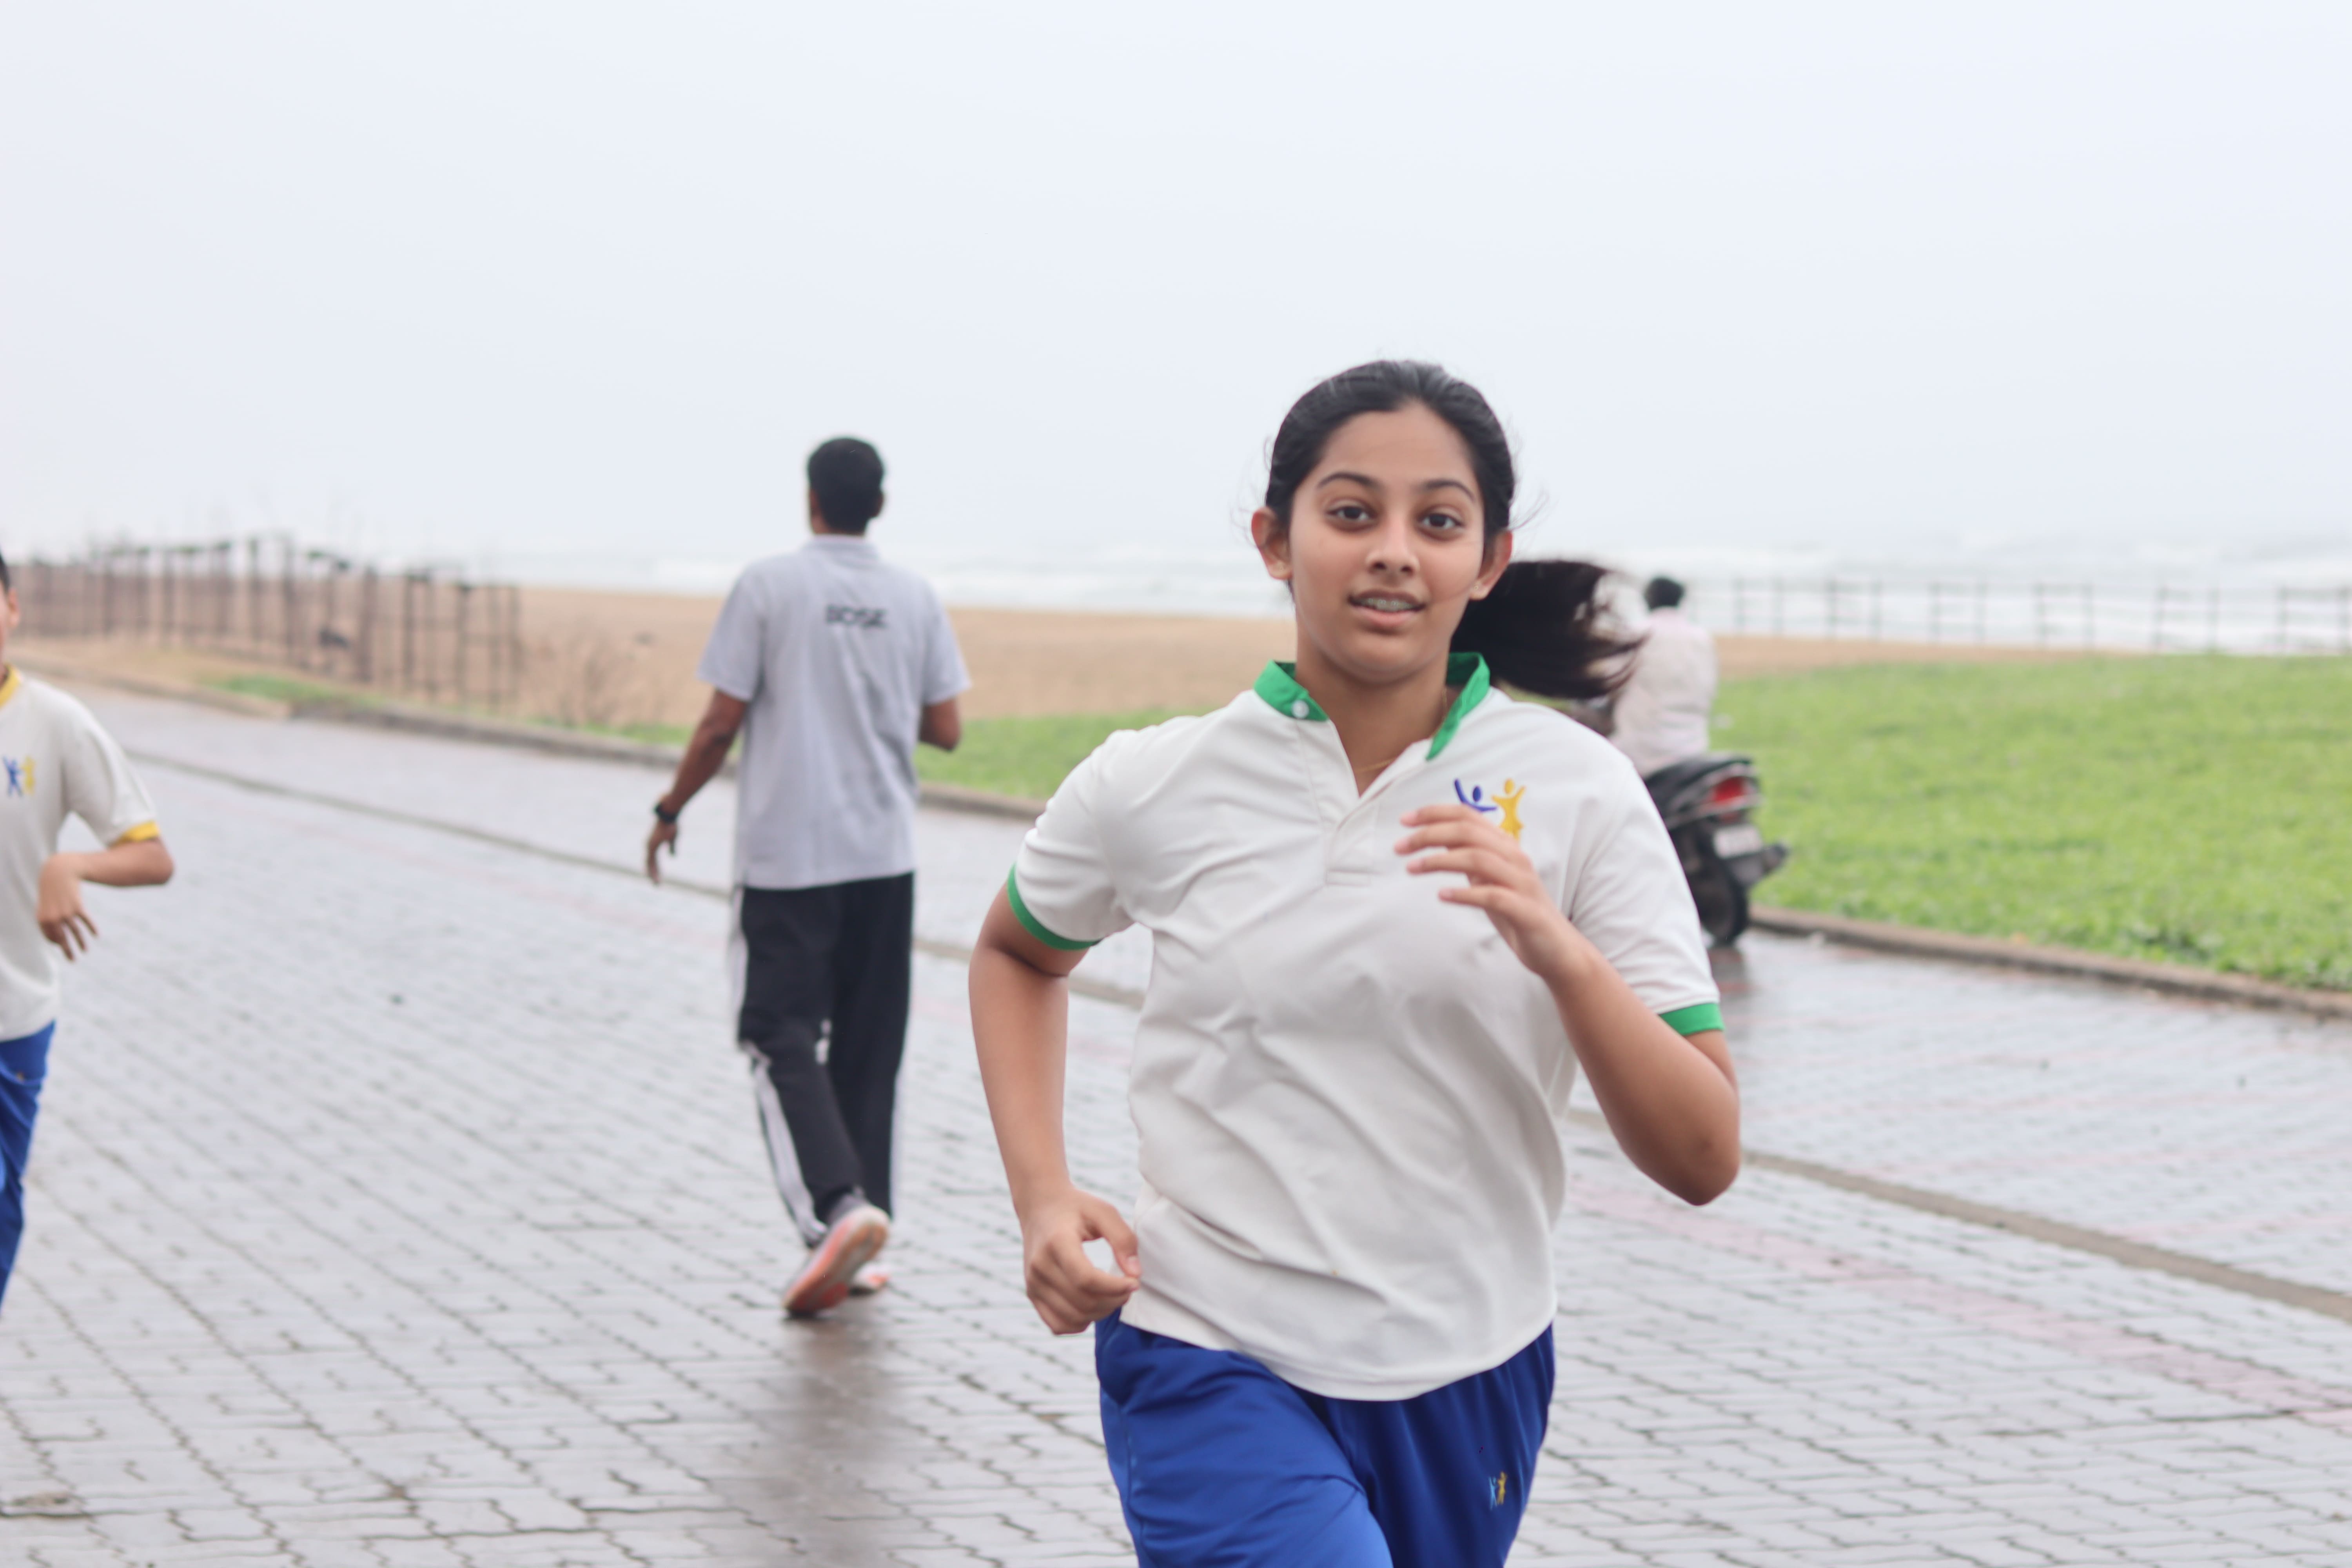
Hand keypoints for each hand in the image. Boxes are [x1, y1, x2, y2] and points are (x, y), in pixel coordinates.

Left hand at [37, 855, 96, 959]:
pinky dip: (91, 928)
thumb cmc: (51, 891)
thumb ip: (49, 920)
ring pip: (75, 932)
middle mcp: (54, 918)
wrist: (59, 873)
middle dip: (67, 950)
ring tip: (84, 951)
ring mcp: (66, 912)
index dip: (57, 943)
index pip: (51, 937)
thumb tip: (57, 937)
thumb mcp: (46, 906)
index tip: (62, 945)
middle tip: (72, 960)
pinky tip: (96, 935)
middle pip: (62, 938)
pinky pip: (85, 921)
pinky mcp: (77, 907)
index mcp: (43, 919)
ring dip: (80, 943)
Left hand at [645, 818, 677, 882]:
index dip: (655, 869)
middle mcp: (649, 846)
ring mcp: (649, 847)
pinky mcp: (651, 847)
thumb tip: (672, 857)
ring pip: (649, 865)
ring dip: (653, 875)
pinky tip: (654, 877)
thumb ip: (671, 848)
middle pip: (650, 864)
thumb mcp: (672, 839)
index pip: (652, 860)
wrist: (669, 816)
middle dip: (653, 874)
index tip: (658, 877)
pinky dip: (653, 870)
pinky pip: (651, 862)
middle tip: (657, 885)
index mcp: (653, 845)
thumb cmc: (671, 825)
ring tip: (656, 884)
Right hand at [1017, 1184, 1139, 1334]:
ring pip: (1073, 1317)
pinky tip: (1093, 1306)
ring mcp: (1033, 1283)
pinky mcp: (1032, 1294)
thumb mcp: (1103, 1211)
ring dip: (1101, 1313)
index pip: (1086, 1279)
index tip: (1134, 1281)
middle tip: (1128, 1287)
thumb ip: (1123, 1239)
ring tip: (1113, 1295)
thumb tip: (1135, 1274)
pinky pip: (1058, 1325)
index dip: (1115, 1287)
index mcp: (1056, 1242)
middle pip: (1082, 1301)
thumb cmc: (1076, 1208)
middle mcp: (1039, 1266)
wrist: (1040, 1207)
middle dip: (1114, 1300)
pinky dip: (1080, 1323)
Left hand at [1398, 803, 1590, 987]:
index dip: (1435, 813)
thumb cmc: (1517, 912)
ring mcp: (1521, 883)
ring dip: (1441, 860)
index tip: (1404, 820)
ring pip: (1479, 858)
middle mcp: (1514, 858)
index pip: (1468, 816)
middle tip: (1399, 846)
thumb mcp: (1487, 879)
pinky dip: (1465, 893)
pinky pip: (1493, 896)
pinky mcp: (1525, 910)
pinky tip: (1442, 895)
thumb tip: (1437, 838)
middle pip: (1469, 832)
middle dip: (1430, 834)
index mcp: (1505, 846)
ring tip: (1412, 868)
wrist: (1556, 949)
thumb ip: (1468, 857)